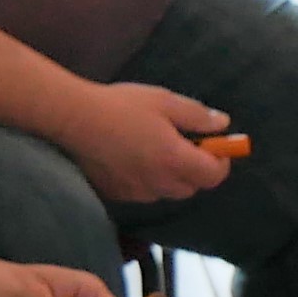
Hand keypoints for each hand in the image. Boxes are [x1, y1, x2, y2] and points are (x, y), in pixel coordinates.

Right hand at [61, 79, 237, 206]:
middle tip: (186, 143)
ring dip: (173, 175)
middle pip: (193, 187)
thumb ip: (198, 116)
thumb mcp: (165, 102)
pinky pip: (145, 192)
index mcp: (175, 159)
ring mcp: (138, 192)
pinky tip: (134, 157)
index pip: (214, 176)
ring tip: (157, 148)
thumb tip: (223, 124)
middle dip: (197, 169)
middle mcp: (160, 183)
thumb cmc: (121, 106)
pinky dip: (149, 179)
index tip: (218, 146)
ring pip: (169, 191)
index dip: (222, 162)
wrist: (74, 120)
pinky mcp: (119, 194)